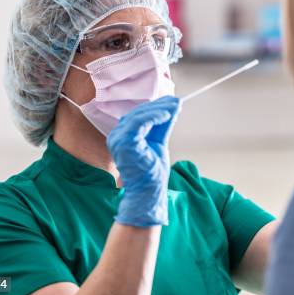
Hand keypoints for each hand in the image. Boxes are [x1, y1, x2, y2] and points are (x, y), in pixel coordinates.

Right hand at [106, 96, 180, 226]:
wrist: (149, 192)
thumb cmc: (152, 172)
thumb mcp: (159, 142)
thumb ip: (163, 125)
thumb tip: (174, 106)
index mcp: (123, 136)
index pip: (138, 115)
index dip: (155, 106)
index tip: (172, 101)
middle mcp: (117, 136)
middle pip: (138, 113)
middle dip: (159, 106)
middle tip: (176, 101)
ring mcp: (118, 140)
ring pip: (138, 116)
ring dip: (159, 110)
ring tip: (174, 107)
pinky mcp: (124, 143)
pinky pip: (139, 123)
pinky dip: (153, 117)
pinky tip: (167, 115)